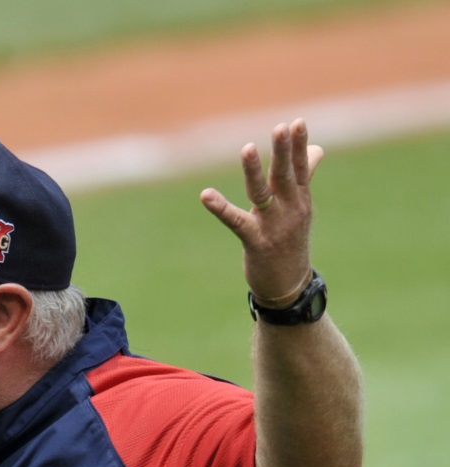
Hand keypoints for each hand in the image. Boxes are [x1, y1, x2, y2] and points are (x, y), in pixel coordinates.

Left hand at [199, 119, 323, 304]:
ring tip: (247, 148)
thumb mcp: (301, 207)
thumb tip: (317, 149)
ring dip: (254, 171)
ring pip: (262, 193)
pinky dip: (220, 208)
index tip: (297, 122)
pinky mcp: (255, 242)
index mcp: (300, 200)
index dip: (298, 146)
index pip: (301, 168)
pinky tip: (205, 195)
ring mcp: (273, 226)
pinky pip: (235, 222)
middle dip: (283, 152)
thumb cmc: (291, 242)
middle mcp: (290, 210)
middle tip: (281, 127)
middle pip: (286, 176)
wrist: (289, 286)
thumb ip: (305, 176)